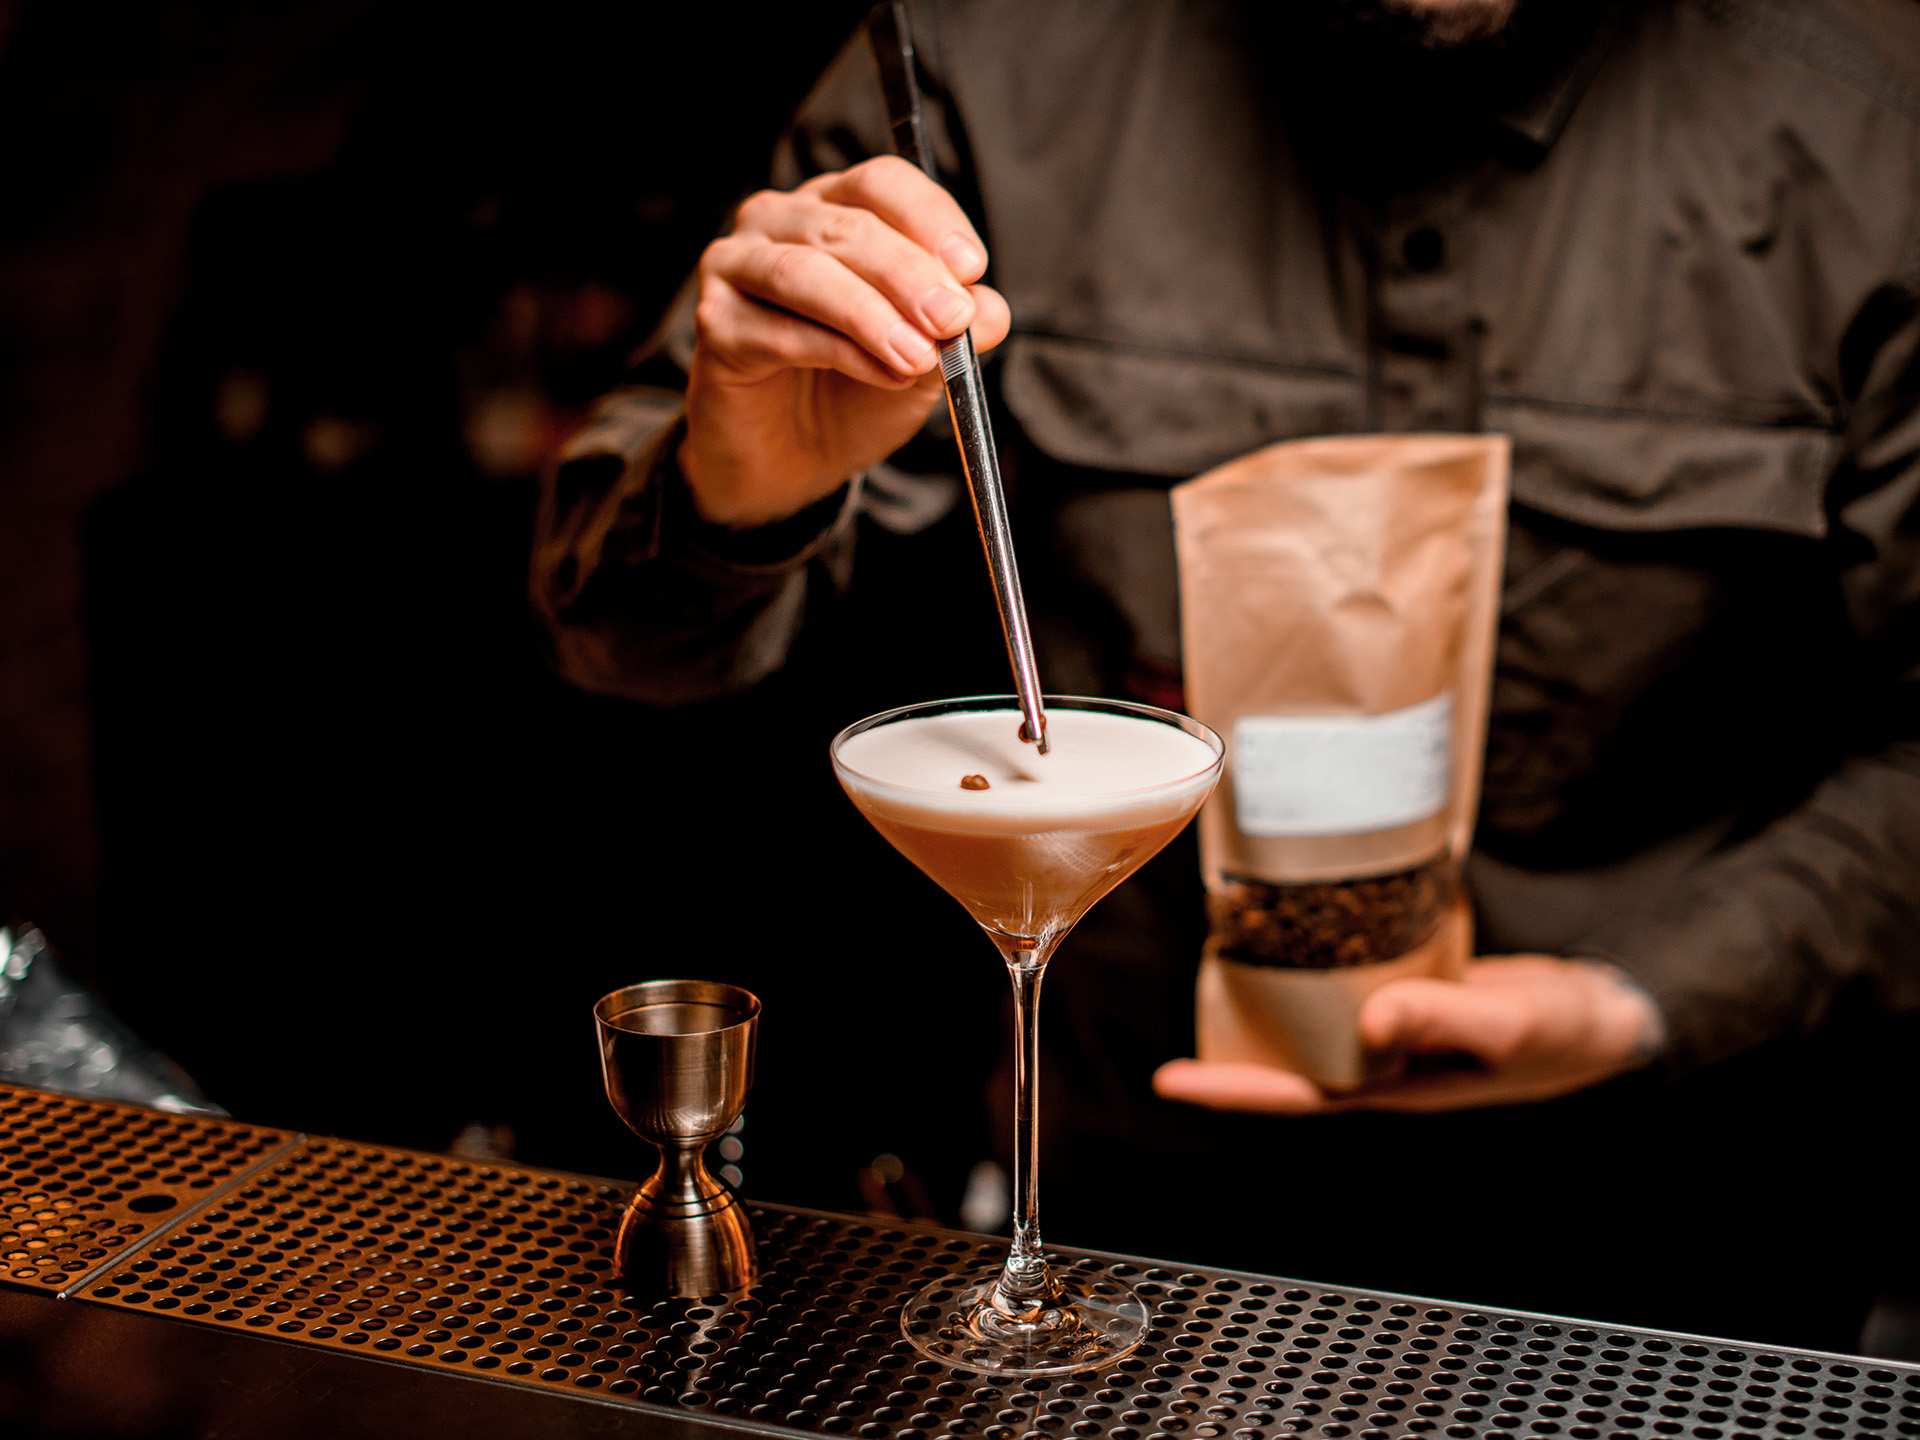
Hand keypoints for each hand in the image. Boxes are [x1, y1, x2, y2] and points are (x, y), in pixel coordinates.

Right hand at [682, 156, 1012, 527]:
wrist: (793, 461)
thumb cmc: (854, 393)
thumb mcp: (925, 359)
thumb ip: (957, 329)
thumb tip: (991, 310)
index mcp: (834, 208)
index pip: (881, 184)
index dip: (929, 218)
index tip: (972, 267)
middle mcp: (779, 222)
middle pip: (849, 227)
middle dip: (909, 275)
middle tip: (953, 319)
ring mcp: (736, 268)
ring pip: (806, 272)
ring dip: (871, 314)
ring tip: (918, 357)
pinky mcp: (716, 325)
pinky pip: (778, 331)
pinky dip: (837, 353)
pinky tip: (882, 374)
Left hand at [1154, 956, 1663, 1113]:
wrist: (1609, 1011)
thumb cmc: (1564, 1033)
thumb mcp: (1508, 1024)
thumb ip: (1445, 1020)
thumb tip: (1372, 1022)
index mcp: (1390, 1086)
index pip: (1290, 1094)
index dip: (1229, 1088)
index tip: (1167, 1080)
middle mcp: (1379, 1060)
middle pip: (1283, 1051)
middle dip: (1228, 1029)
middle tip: (1179, 979)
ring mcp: (1392, 1026)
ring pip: (1308, 1013)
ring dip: (1263, 986)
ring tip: (1218, 941)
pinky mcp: (1409, 987)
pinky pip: (1345, 978)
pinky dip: (1316, 953)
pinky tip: (1294, 919)